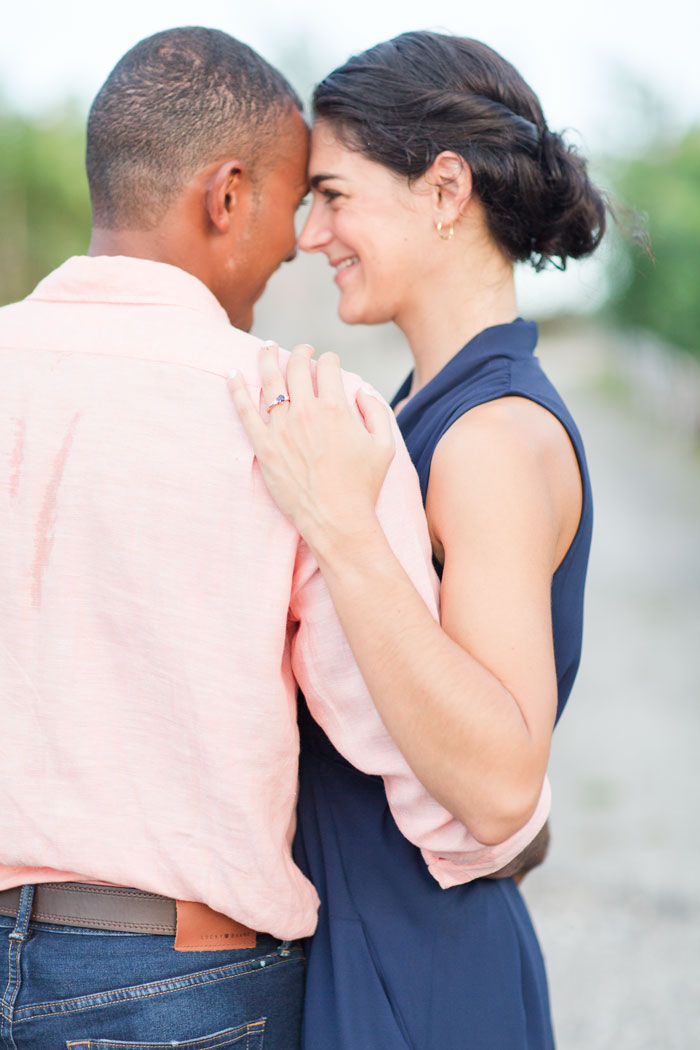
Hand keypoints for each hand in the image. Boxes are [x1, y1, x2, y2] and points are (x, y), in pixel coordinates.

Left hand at [228, 342, 395, 548]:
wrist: (336, 520)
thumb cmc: (363, 486)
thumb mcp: (384, 446)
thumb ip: (377, 411)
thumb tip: (362, 391)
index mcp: (335, 408)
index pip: (327, 367)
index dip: (329, 359)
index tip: (329, 362)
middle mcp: (305, 412)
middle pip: (297, 367)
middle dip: (300, 352)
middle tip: (302, 350)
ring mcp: (281, 429)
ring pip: (269, 380)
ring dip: (267, 358)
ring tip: (266, 348)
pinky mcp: (263, 447)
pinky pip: (244, 411)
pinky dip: (236, 390)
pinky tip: (232, 374)